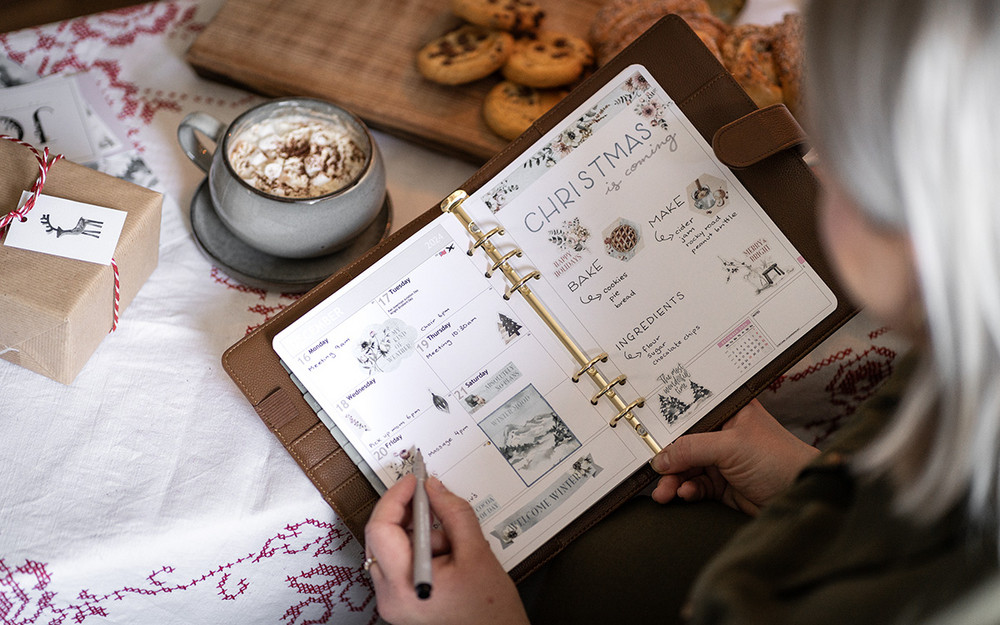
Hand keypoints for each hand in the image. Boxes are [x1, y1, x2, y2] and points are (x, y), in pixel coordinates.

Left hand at [364, 474, 529, 624]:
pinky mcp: (400, 601)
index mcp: (404, 586)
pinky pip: (400, 562)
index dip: (396, 498)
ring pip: (391, 548)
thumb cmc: (490, 613)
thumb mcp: (477, 553)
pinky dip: (420, 549)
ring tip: (452, 547)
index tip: (413, 481)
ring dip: (418, 535)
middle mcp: (390, 597)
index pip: (381, 528)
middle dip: (407, 515)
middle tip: (431, 500)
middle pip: (381, 537)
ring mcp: (393, 601)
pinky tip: (448, 557)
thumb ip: (453, 514)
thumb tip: (434, 488)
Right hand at [650, 399, 818, 515]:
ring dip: (673, 480)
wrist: (801, 496)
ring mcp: (722, 460)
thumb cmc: (779, 459)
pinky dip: (687, 491)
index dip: (667, 424)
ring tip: (666, 492)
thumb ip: (692, 448)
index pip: (689, 413)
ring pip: (686, 467)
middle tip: (655, 472)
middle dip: (667, 459)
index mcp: (728, 411)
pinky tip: (686, 494)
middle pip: (683, 443)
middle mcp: (723, 433)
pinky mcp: (723, 485)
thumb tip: (659, 458)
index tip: (645, 434)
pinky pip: (695, 486)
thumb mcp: (731, 446)